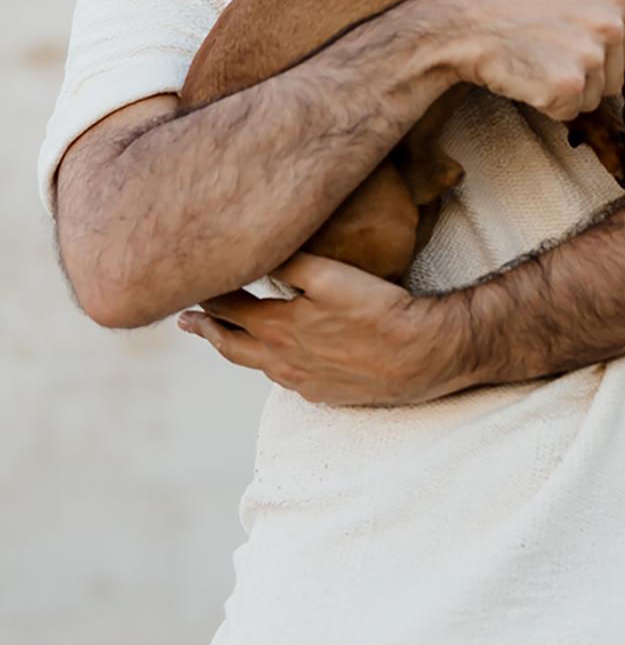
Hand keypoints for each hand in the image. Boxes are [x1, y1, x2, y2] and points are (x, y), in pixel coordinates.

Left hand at [176, 252, 462, 406]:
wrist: (419, 354)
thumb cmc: (376, 310)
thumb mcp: (330, 274)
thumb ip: (287, 262)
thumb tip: (255, 251)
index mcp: (276, 328)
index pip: (228, 308)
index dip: (208, 294)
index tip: (191, 283)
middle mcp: (281, 361)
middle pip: (230, 345)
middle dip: (206, 329)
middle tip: (186, 321)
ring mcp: (302, 382)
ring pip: (257, 366)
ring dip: (236, 349)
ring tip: (226, 340)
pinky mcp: (324, 394)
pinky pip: (286, 380)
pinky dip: (272, 366)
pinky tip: (278, 360)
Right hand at [446, 0, 624, 122]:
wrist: (467, 23)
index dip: (596, 48)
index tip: (564, 30)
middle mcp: (612, 26)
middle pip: (615, 78)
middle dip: (585, 72)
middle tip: (548, 46)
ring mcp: (590, 57)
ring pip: (594, 97)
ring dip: (567, 89)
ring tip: (539, 59)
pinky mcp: (567, 87)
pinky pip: (571, 112)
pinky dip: (549, 103)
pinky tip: (530, 75)